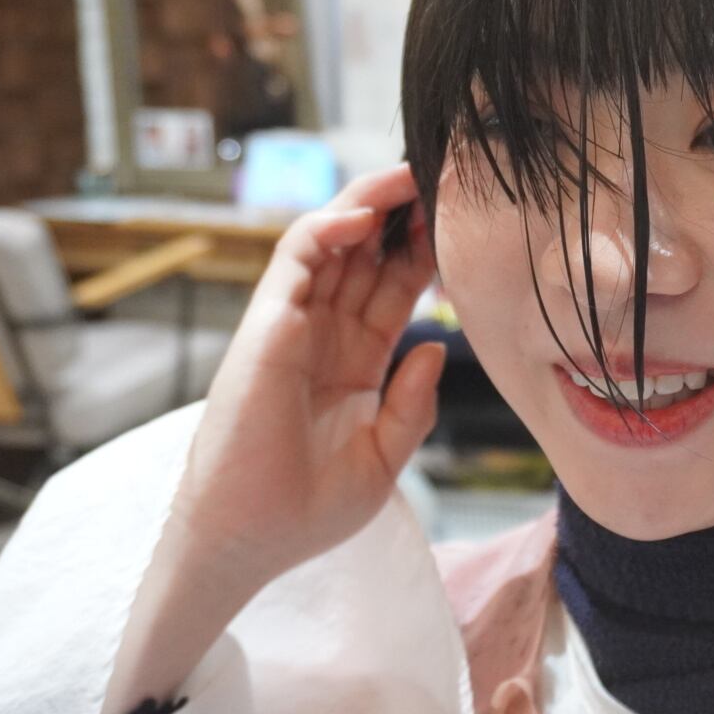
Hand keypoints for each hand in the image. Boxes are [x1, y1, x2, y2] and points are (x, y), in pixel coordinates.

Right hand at [174, 163, 442, 586]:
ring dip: (367, 204)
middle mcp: (323, 334)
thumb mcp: (382, 458)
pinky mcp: (264, 328)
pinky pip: (292, 263)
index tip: (464, 223)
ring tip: (409, 172)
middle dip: (403, 214)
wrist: (249, 540)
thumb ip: (413, 405)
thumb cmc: (306, 509)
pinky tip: (362, 217)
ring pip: (329, 243)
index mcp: (354, 360)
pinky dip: (324, 231)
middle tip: (443, 175)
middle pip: (366, 255)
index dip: (425, 253)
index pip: (394, 288)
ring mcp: (292, 327)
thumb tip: (437, 347)